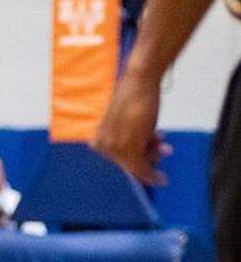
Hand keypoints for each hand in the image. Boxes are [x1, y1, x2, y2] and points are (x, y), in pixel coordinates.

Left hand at [93, 71, 171, 185]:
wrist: (139, 81)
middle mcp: (101, 143)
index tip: (147, 165)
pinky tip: (161, 179)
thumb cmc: (136, 97)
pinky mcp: (127, 148)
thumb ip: (131, 138)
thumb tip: (143, 158)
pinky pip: (140, 168)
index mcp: (97, 136)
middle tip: (163, 149)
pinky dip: (151, 175)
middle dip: (148, 157)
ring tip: (165, 146)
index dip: (136, 159)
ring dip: (154, 159)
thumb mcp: (130, 121)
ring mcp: (113, 146)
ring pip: (136, 166)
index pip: (117, 158)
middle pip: (127, 163)